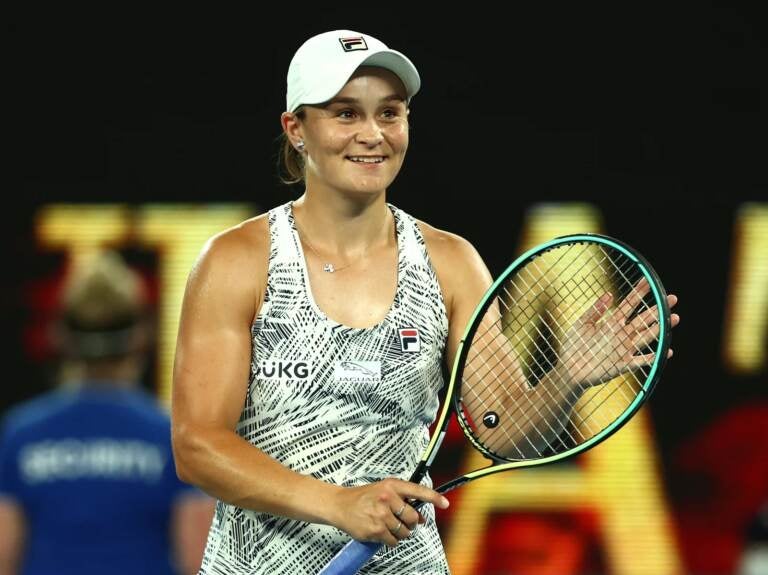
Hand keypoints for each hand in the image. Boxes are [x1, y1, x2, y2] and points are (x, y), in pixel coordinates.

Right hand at [330, 478, 448, 546]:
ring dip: (401, 533)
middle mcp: (387, 498)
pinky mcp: (375, 530)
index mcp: (391, 486)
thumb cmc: (363, 497)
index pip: (417, 490)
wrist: (340, 505)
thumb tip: (422, 518)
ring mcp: (381, 515)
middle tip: (403, 522)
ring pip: (404, 532)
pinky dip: (391, 540)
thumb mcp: (384, 491)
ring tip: (389, 526)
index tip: (445, 503)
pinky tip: (382, 532)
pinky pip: (393, 541)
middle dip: (411, 523)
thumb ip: (404, 501)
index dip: (434, 498)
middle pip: (413, 517)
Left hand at [560, 278, 679, 386]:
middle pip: (643, 319)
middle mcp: (621, 334)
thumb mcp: (582, 323)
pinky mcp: (622, 365)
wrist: (568, 369)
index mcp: (612, 322)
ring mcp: (624, 349)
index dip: (639, 293)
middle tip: (672, 298)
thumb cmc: (574, 345)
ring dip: (660, 328)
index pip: (629, 304)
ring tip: (675, 317)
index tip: (649, 281)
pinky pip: (641, 361)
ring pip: (646, 336)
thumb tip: (609, 294)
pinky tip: (667, 351)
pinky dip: (653, 357)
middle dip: (658, 308)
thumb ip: (595, 310)